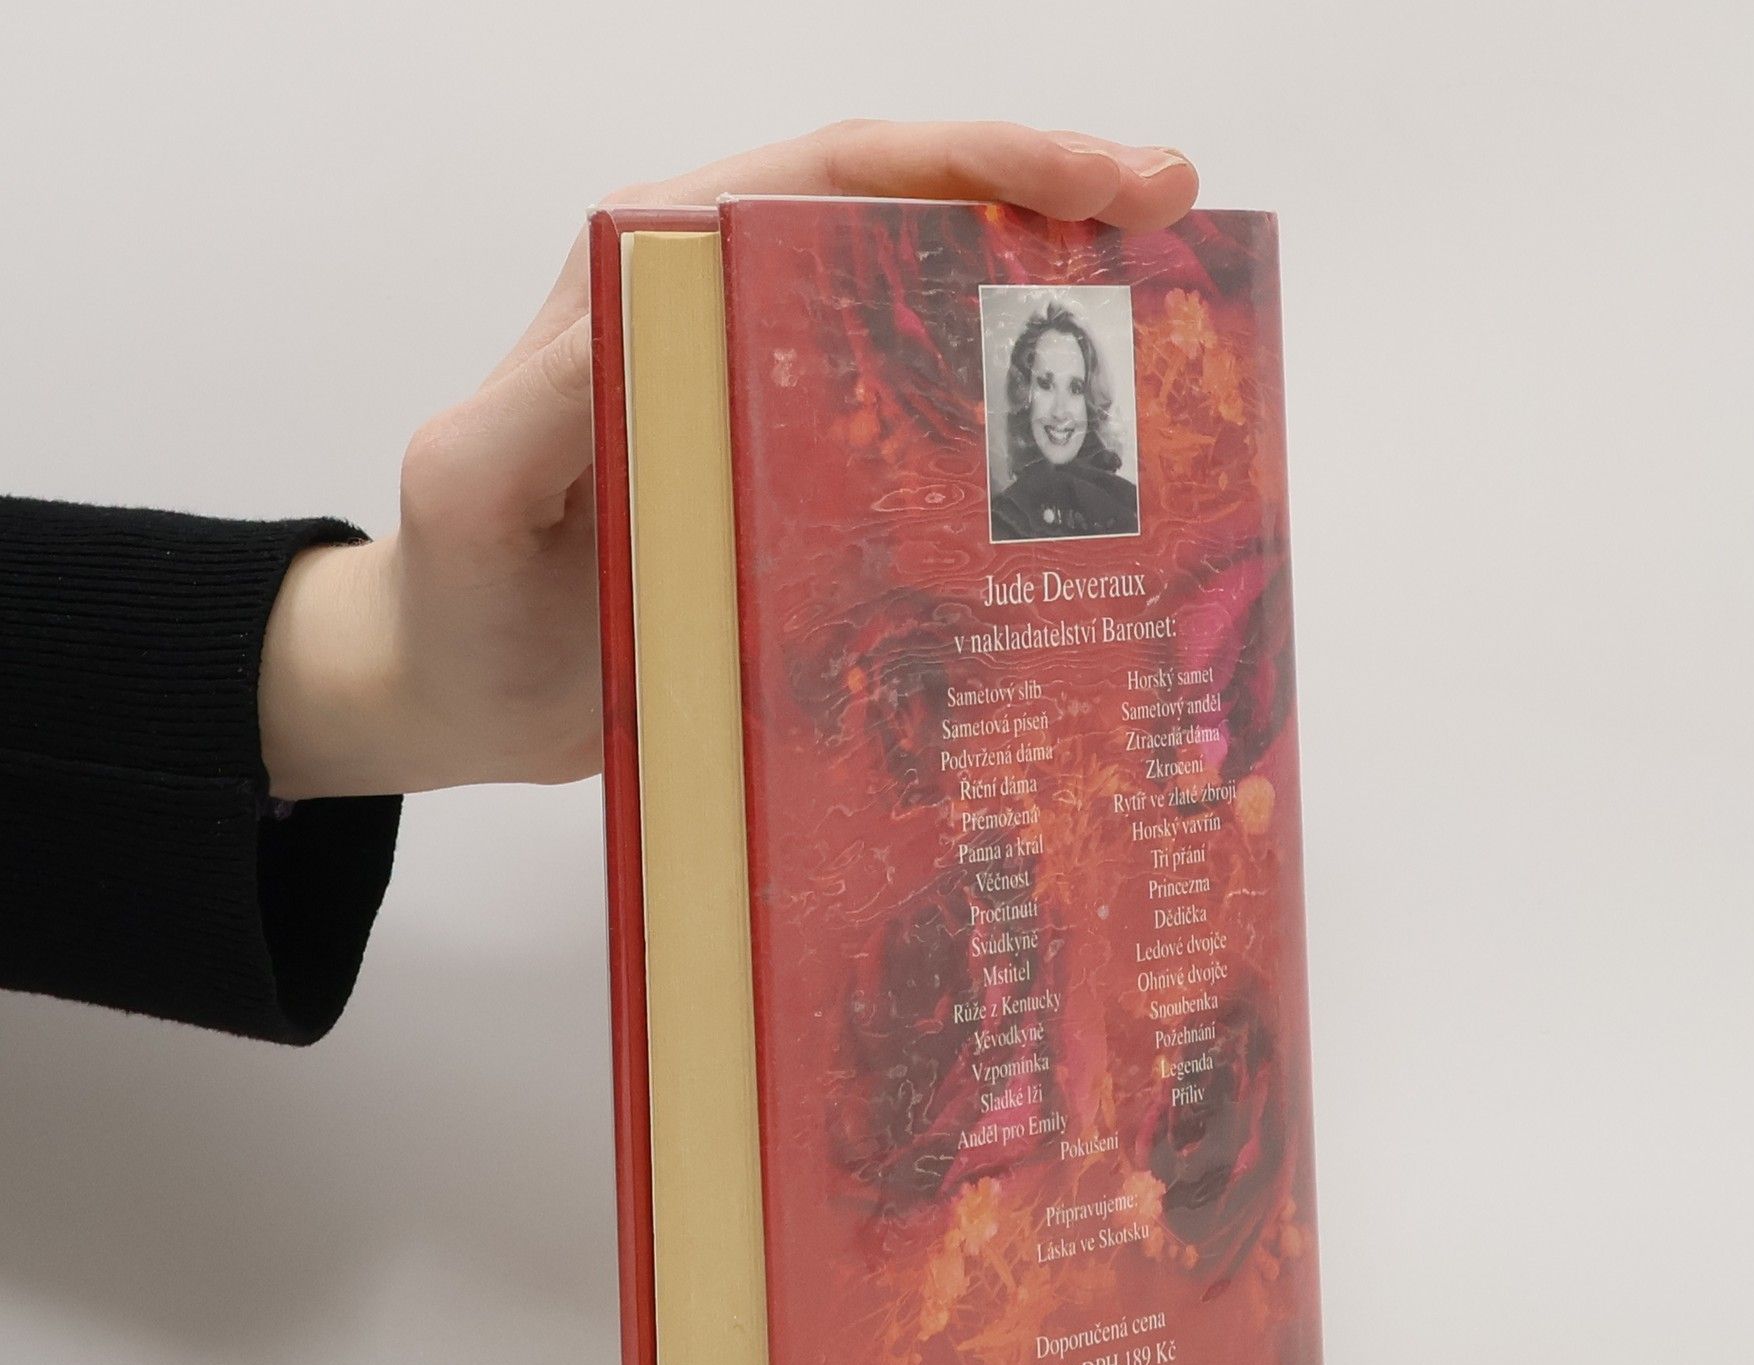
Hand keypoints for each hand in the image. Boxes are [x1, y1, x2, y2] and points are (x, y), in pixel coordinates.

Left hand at [259, 121, 1199, 797]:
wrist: (460, 691)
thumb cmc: (455, 586)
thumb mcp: (473, 486)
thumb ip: (547, 404)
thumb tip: (676, 316)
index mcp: (658, 274)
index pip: (833, 175)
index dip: (975, 162)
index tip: (1101, 185)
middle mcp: (734, 318)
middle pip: (911, 224)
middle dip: (1048, 205)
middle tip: (1176, 221)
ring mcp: (780, 406)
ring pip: (933, 329)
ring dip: (1050, 317)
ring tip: (1170, 331)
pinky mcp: (806, 491)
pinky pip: (923, 450)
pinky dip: (1007, 450)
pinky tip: (1085, 484)